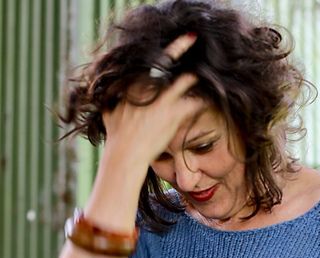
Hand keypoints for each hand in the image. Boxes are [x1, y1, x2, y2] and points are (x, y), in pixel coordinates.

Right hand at [101, 33, 202, 166]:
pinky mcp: (173, 115)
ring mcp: (162, 100)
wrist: (125, 153)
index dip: (174, 48)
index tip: (189, 39)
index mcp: (134, 82)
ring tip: (208, 79)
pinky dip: (202, 101)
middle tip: (199, 59)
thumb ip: (113, 98)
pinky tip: (207, 100)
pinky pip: (195, 103)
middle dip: (187, 59)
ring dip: (197, 79)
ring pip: (188, 80)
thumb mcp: (109, 110)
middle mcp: (149, 86)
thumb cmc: (116, 135)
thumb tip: (110, 96)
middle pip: (173, 64)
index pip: (155, 59)